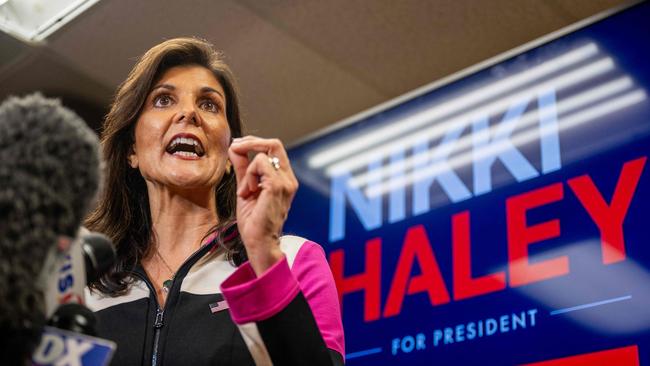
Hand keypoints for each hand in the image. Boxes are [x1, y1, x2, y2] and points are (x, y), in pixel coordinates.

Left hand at [228, 136, 298, 274]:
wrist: (259, 242)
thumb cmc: (254, 221)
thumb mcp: (246, 188)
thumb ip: (243, 168)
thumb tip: (235, 148)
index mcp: (284, 178)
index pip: (274, 149)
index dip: (254, 142)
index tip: (237, 147)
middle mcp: (289, 179)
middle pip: (274, 144)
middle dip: (251, 142)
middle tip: (235, 149)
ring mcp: (286, 182)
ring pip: (262, 156)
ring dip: (247, 171)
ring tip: (245, 190)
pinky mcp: (277, 187)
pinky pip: (259, 165)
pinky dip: (248, 176)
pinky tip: (247, 192)